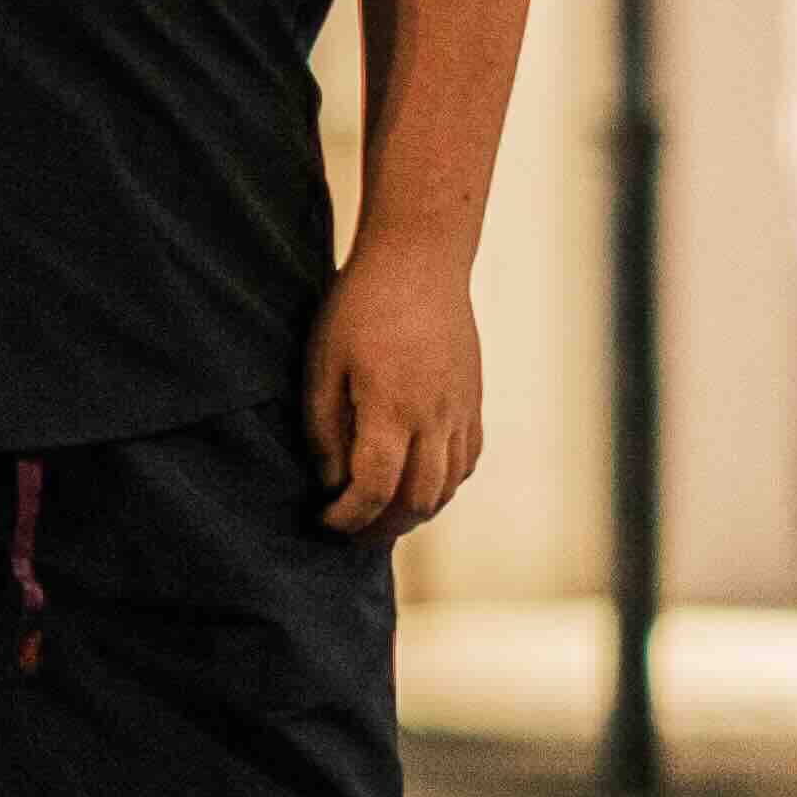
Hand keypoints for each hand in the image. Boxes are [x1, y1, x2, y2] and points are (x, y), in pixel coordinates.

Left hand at [309, 244, 485, 536]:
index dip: (349, 516)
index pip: (375, 488)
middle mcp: (435, 418)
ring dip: (414, 513)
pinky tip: (415, 484)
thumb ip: (325, 428)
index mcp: (392, 408)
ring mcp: (461, 412)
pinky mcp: (473, 402)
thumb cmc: (359, 307)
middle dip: (382, 528)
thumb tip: (330, 480)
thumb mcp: (323, 364)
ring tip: (379, 517)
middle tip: (350, 533)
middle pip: (418, 501)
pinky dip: (442, 485)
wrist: (420, 263)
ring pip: (447, 487)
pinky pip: (466, 462)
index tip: (324, 518)